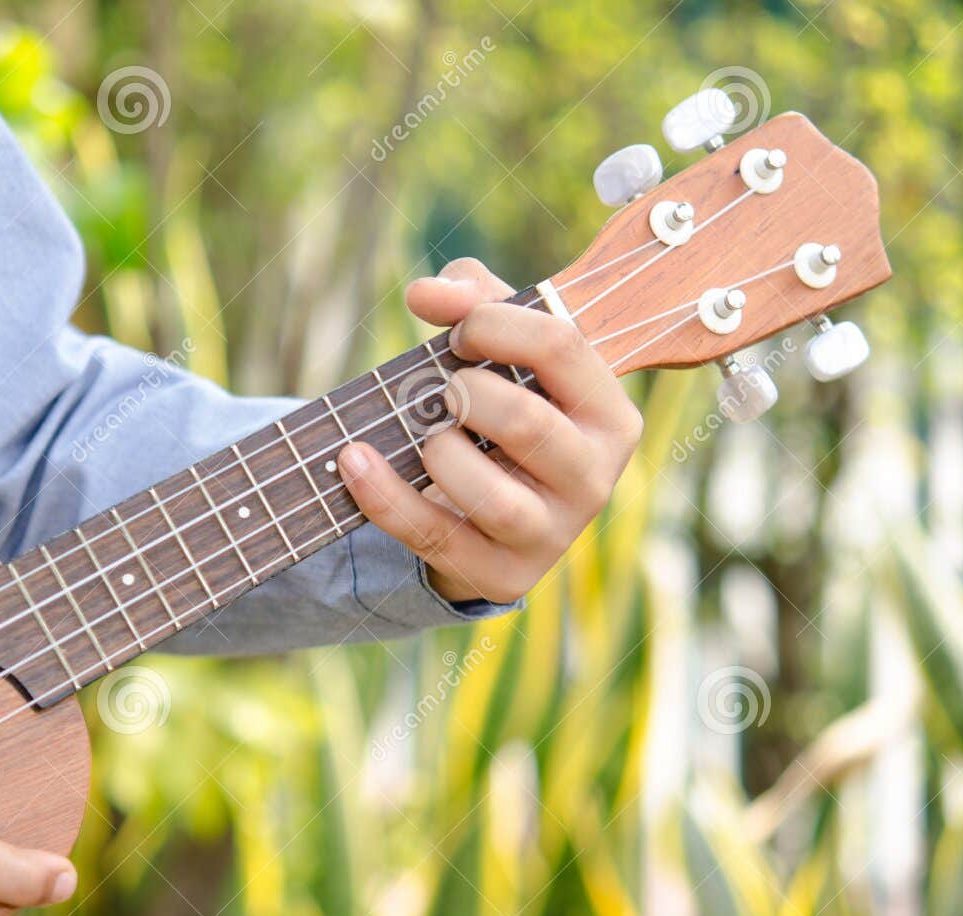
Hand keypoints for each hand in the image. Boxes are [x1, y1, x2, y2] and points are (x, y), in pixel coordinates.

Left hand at [338, 258, 642, 603]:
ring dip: (437, 451)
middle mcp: (594, 478)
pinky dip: (385, 496)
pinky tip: (354, 462)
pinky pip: (436, 534)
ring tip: (426, 439)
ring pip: (490, 494)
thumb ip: (471, 299)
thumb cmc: (497, 414)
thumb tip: (427, 294)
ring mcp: (552, 535)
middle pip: (525, 420)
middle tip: (442, 394)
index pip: (562, 345)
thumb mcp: (498, 352)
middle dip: (464, 394)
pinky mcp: (503, 575)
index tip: (458, 333)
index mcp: (608, 414)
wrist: (488, 516)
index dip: (493, 323)